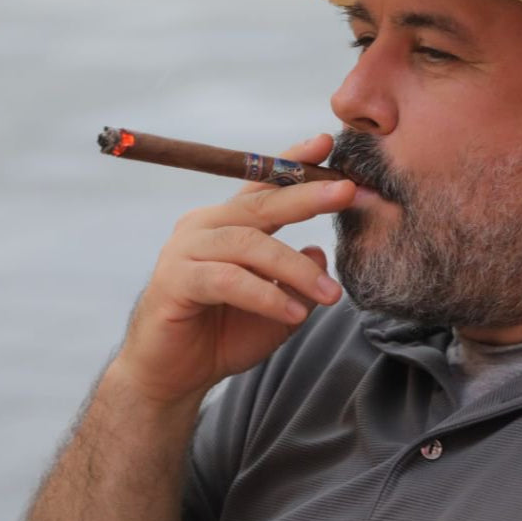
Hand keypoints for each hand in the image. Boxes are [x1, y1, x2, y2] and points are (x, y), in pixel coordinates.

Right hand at [111, 134, 356, 405]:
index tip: (327, 143)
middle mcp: (204, 226)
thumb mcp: (279, 304)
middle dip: (308, 196)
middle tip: (348, 191)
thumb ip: (299, 277)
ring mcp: (185, 250)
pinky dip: (266, 295)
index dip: (293, 160)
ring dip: (295, 269)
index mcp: (228, 223)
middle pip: (261, 204)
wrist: (173, 377)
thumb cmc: (225, 334)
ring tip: (331, 295)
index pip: (263, 184)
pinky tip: (292, 313)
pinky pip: (228, 280)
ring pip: (250, 244)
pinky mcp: (174, 282)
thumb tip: (321, 251)